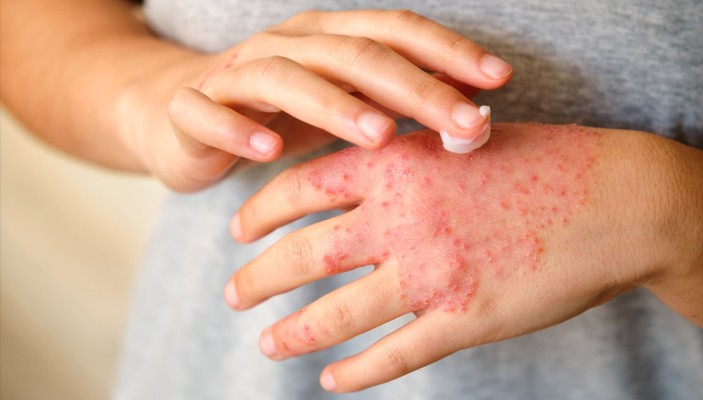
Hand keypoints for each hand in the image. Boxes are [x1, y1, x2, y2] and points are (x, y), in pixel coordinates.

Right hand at [116, 9, 511, 190]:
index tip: (500, 80)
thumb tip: (474, 119)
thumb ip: (396, 106)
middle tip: (463, 122)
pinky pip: (211, 114)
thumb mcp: (343, 107)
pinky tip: (270, 151)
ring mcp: (237, 74)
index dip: (448, 53)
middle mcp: (287, 45)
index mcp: (329, 38)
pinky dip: (239, 130)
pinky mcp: (192, 108)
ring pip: (287, 78)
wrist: (180, 115)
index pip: (396, 33)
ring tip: (381, 135)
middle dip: (414, 87)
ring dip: (335, 104)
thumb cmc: (279, 114)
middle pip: (355, 55)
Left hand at [225, 123, 702, 391]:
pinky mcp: (466, 317)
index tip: (239, 230)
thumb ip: (401, 163)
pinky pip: (396, 353)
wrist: (616, 200)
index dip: (261, 212)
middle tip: (234, 294)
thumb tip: (350, 183)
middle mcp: (404, 218)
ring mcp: (433, 272)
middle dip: (259, 278)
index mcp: (398, 165)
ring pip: (339, 312)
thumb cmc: (540, 163)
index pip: (303, 188)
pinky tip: (332, 379)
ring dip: (294, 331)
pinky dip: (357, 371)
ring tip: (268, 343)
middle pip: (305, 254)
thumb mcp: (457, 142)